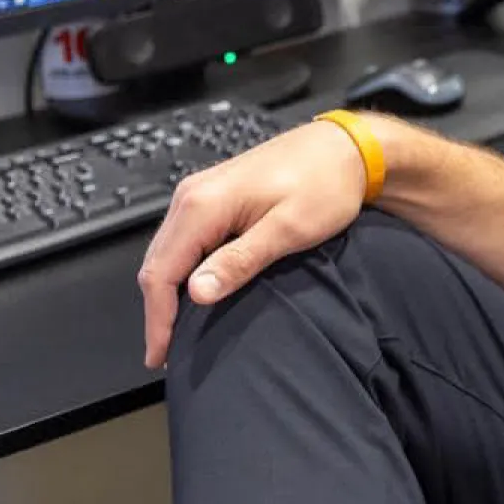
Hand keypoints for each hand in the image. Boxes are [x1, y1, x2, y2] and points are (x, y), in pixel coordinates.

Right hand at [138, 120, 369, 368]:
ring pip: (168, 252)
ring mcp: (200, 193)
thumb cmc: (325, 183)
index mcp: (203, 204)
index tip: (161, 354)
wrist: (346, 149)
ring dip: (168, 292)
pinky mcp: (214, 196)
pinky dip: (182, 270)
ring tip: (177, 331)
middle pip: (157, 263)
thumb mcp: (288, 230)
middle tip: (165, 352)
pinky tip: (195, 292)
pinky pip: (184, 240)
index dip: (158, 318)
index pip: (161, 271)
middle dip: (158, 310)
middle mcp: (192, 195)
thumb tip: (196, 293)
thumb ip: (240, 261)